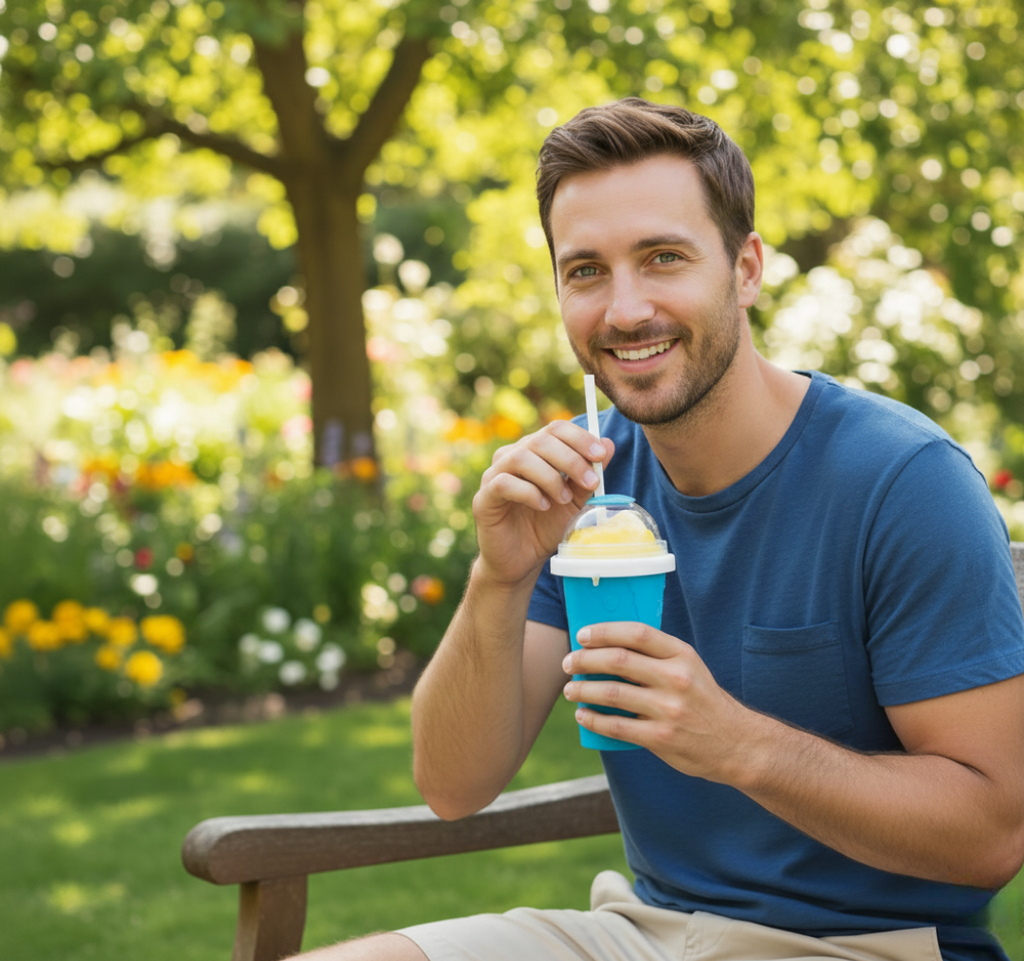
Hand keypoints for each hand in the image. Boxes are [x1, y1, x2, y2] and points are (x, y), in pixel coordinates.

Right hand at [472, 421, 613, 586]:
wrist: (522, 560)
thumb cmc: (546, 526)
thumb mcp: (575, 500)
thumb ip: (588, 474)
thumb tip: (608, 444)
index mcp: (534, 451)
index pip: (555, 429)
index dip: (579, 437)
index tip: (600, 455)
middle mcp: (511, 456)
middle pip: (540, 440)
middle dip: (570, 459)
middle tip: (590, 482)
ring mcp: (493, 475)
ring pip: (520, 458)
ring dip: (549, 477)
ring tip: (563, 499)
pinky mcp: (484, 498)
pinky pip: (504, 483)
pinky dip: (528, 492)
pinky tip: (543, 506)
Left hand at [562, 622, 762, 785]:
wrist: (736, 743)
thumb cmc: (703, 700)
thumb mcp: (690, 668)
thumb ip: (657, 656)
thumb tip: (607, 647)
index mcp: (682, 655)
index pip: (637, 633)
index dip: (604, 631)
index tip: (582, 635)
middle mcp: (676, 678)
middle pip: (618, 661)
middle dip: (585, 659)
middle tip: (568, 663)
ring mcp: (668, 709)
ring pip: (612, 693)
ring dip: (583, 689)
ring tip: (571, 689)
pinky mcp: (661, 737)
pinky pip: (616, 726)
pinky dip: (593, 720)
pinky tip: (583, 715)